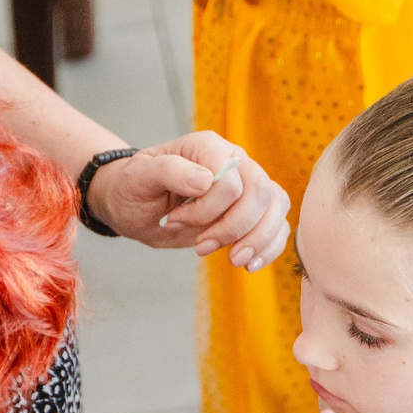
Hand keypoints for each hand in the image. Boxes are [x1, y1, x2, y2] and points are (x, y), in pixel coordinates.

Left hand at [89, 135, 292, 269]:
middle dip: (235, 227)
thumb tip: (205, 181)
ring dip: (257, 239)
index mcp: (208, 147)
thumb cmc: (134, 188)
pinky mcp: (250, 211)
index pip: (231, 179)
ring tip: (233, 260)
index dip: (208, 208)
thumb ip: (170, 171)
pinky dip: (270, 247)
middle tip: (202, 247)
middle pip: (261, 192)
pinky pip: (278, 224)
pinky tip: (250, 264)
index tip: (176, 221)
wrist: (135, 206)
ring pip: (276, 206)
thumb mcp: (139, 177)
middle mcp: (233, 161)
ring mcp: (245, 185)